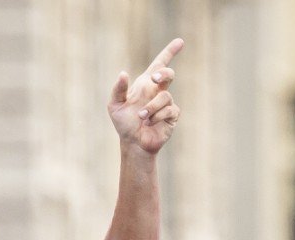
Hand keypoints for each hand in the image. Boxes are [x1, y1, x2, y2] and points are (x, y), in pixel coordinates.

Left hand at [108, 38, 183, 154]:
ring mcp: (166, 103)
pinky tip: (149, 123)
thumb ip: (118, 89)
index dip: (170, 52)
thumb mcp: (114, 105)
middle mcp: (158, 91)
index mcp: (146, 84)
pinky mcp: (172, 116)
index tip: (180, 41)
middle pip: (169, 74)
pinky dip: (157, 116)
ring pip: (165, 96)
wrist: (133, 143)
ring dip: (151, 107)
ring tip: (142, 117)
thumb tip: (123, 73)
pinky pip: (169, 110)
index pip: (160, 64)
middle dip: (163, 74)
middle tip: (153, 79)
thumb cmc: (124, 123)